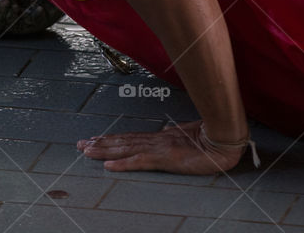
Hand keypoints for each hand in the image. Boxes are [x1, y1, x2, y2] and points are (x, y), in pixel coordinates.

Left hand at [78, 120, 243, 174]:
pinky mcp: (164, 158)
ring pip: (124, 149)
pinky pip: (138, 162)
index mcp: (160, 137)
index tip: (94, 139)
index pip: (129, 138)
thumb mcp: (188, 139)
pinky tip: (108, 166)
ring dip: (104, 151)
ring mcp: (158, 148)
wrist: (223, 138)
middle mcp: (154, 140)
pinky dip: (122, 164)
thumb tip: (167, 138)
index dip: (111, 139)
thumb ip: (175, 139)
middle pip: (121, 141)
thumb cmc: (210, 138)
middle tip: (80, 144)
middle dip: (99, 143)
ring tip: (86, 151)